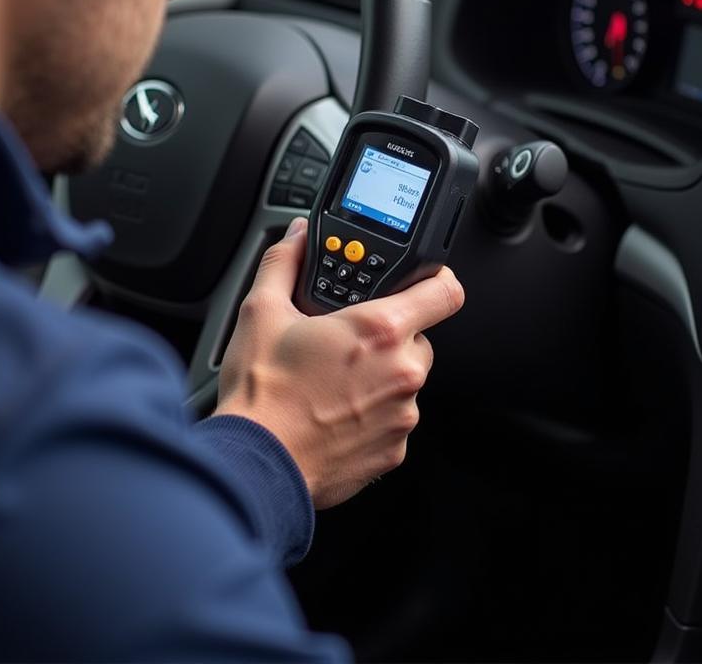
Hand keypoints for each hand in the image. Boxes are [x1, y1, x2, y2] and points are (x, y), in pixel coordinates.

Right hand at [215, 216, 463, 508]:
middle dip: (388, 336)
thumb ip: (285, 263)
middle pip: (419, 337)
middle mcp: (402, 372)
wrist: (256, 464)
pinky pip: (395, 419)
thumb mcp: (261, 311)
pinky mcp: (395, 451)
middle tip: (347, 342)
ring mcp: (403, 415)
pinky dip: (373, 414)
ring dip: (381, 376)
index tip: (422, 280)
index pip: (445, 291)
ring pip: (406, 380)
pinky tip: (335, 413)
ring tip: (333, 382)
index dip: (436, 279)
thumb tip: (296, 236)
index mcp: (379, 330)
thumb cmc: (262, 394)